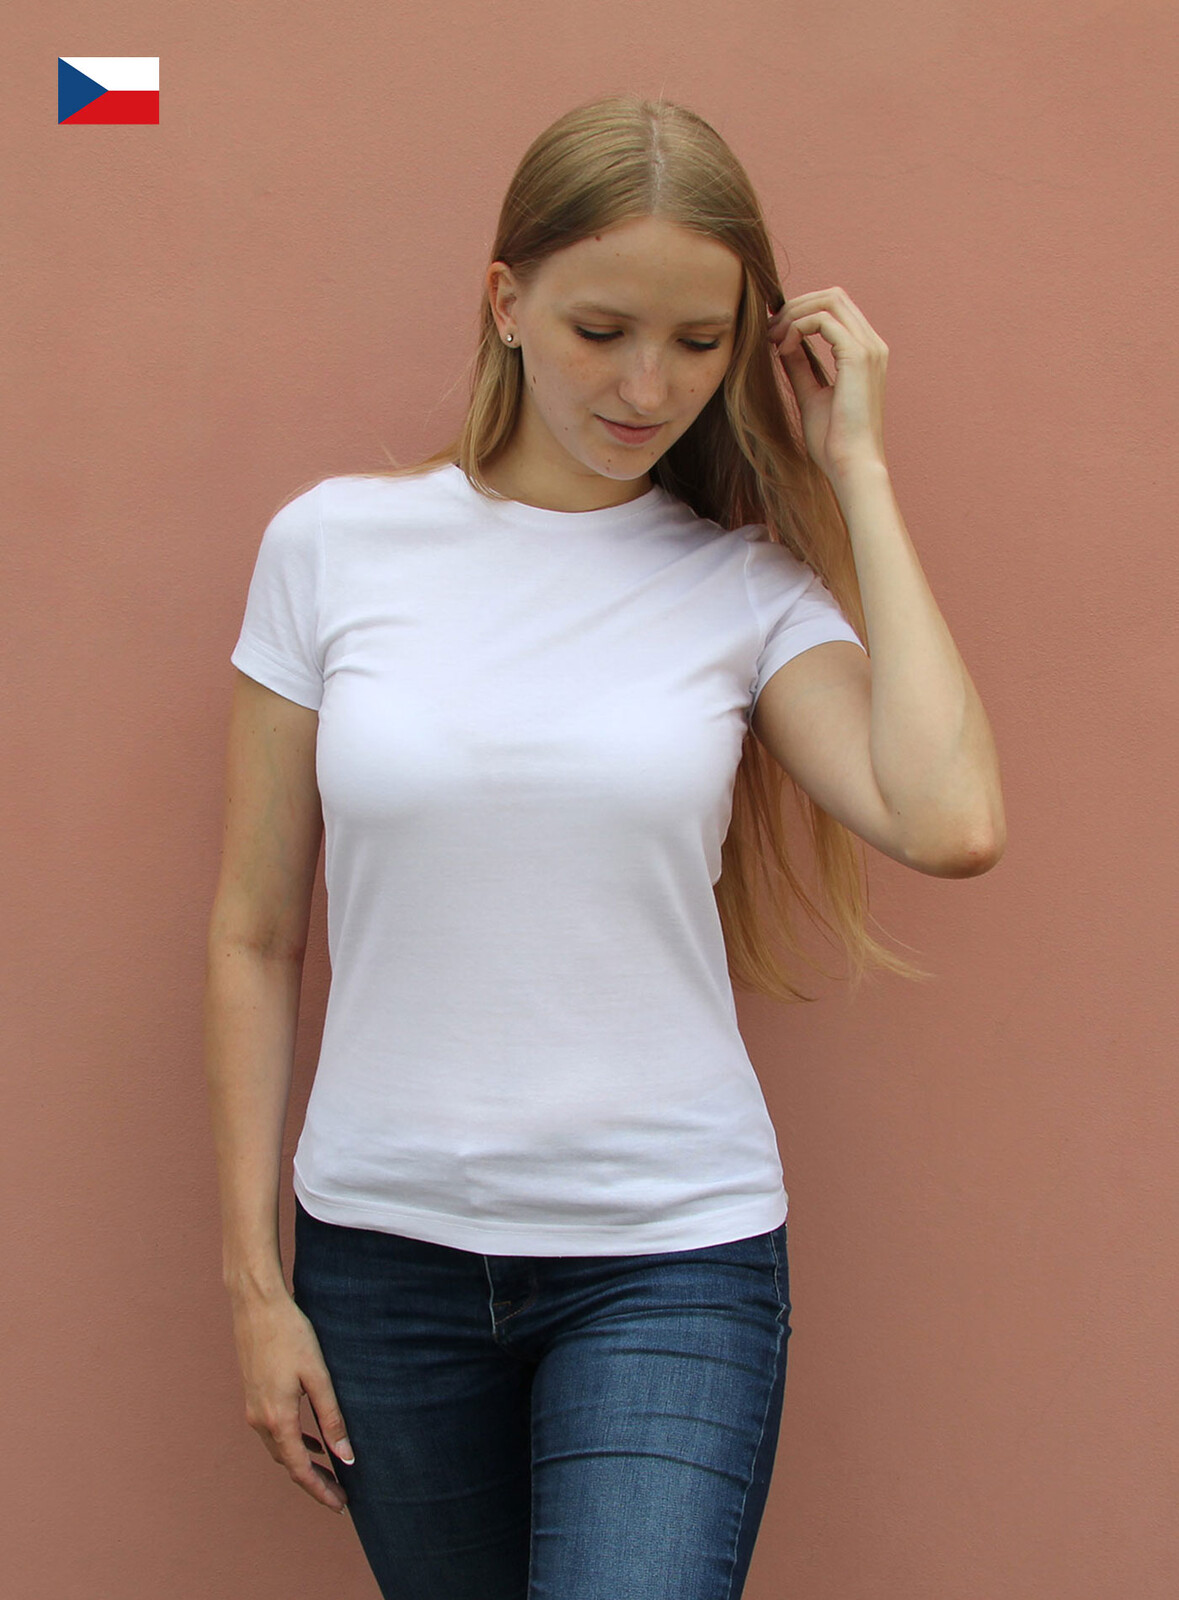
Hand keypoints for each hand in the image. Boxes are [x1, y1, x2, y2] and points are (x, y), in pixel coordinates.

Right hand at [230, 1288, 353, 1513]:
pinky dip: (292, 1443)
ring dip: (302, 1464)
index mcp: (278, 1418)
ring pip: (279, 1449)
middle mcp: (260, 1420)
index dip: (320, 1491)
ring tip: (329, 1473)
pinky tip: (310, 1441)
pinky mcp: (253, 1396)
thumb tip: (346, 1457)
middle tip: (340, 1495)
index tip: (340, 1506)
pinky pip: (273, 1432)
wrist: (257, 1305)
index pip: (299, 1470)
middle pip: (288, 1464)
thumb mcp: (318, 1375)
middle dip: (314, 1482)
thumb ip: (332, 1418)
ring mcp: (253, 1408)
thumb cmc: (291, 1334)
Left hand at [766, 286, 889, 480]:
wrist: (851, 464)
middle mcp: (872, 344)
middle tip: (769, 330)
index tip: (774, 332)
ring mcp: (869, 347)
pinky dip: (797, 328)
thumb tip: (783, 344)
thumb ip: (800, 366)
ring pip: (828, 301)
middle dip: (795, 306)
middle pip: (833, 296)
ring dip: (793, 315)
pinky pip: (822, 320)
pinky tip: (782, 350)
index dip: (802, 311)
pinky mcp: (858, 356)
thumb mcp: (810, 394)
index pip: (835, 309)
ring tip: (772, 339)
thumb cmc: (834, 440)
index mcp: (865, 352)